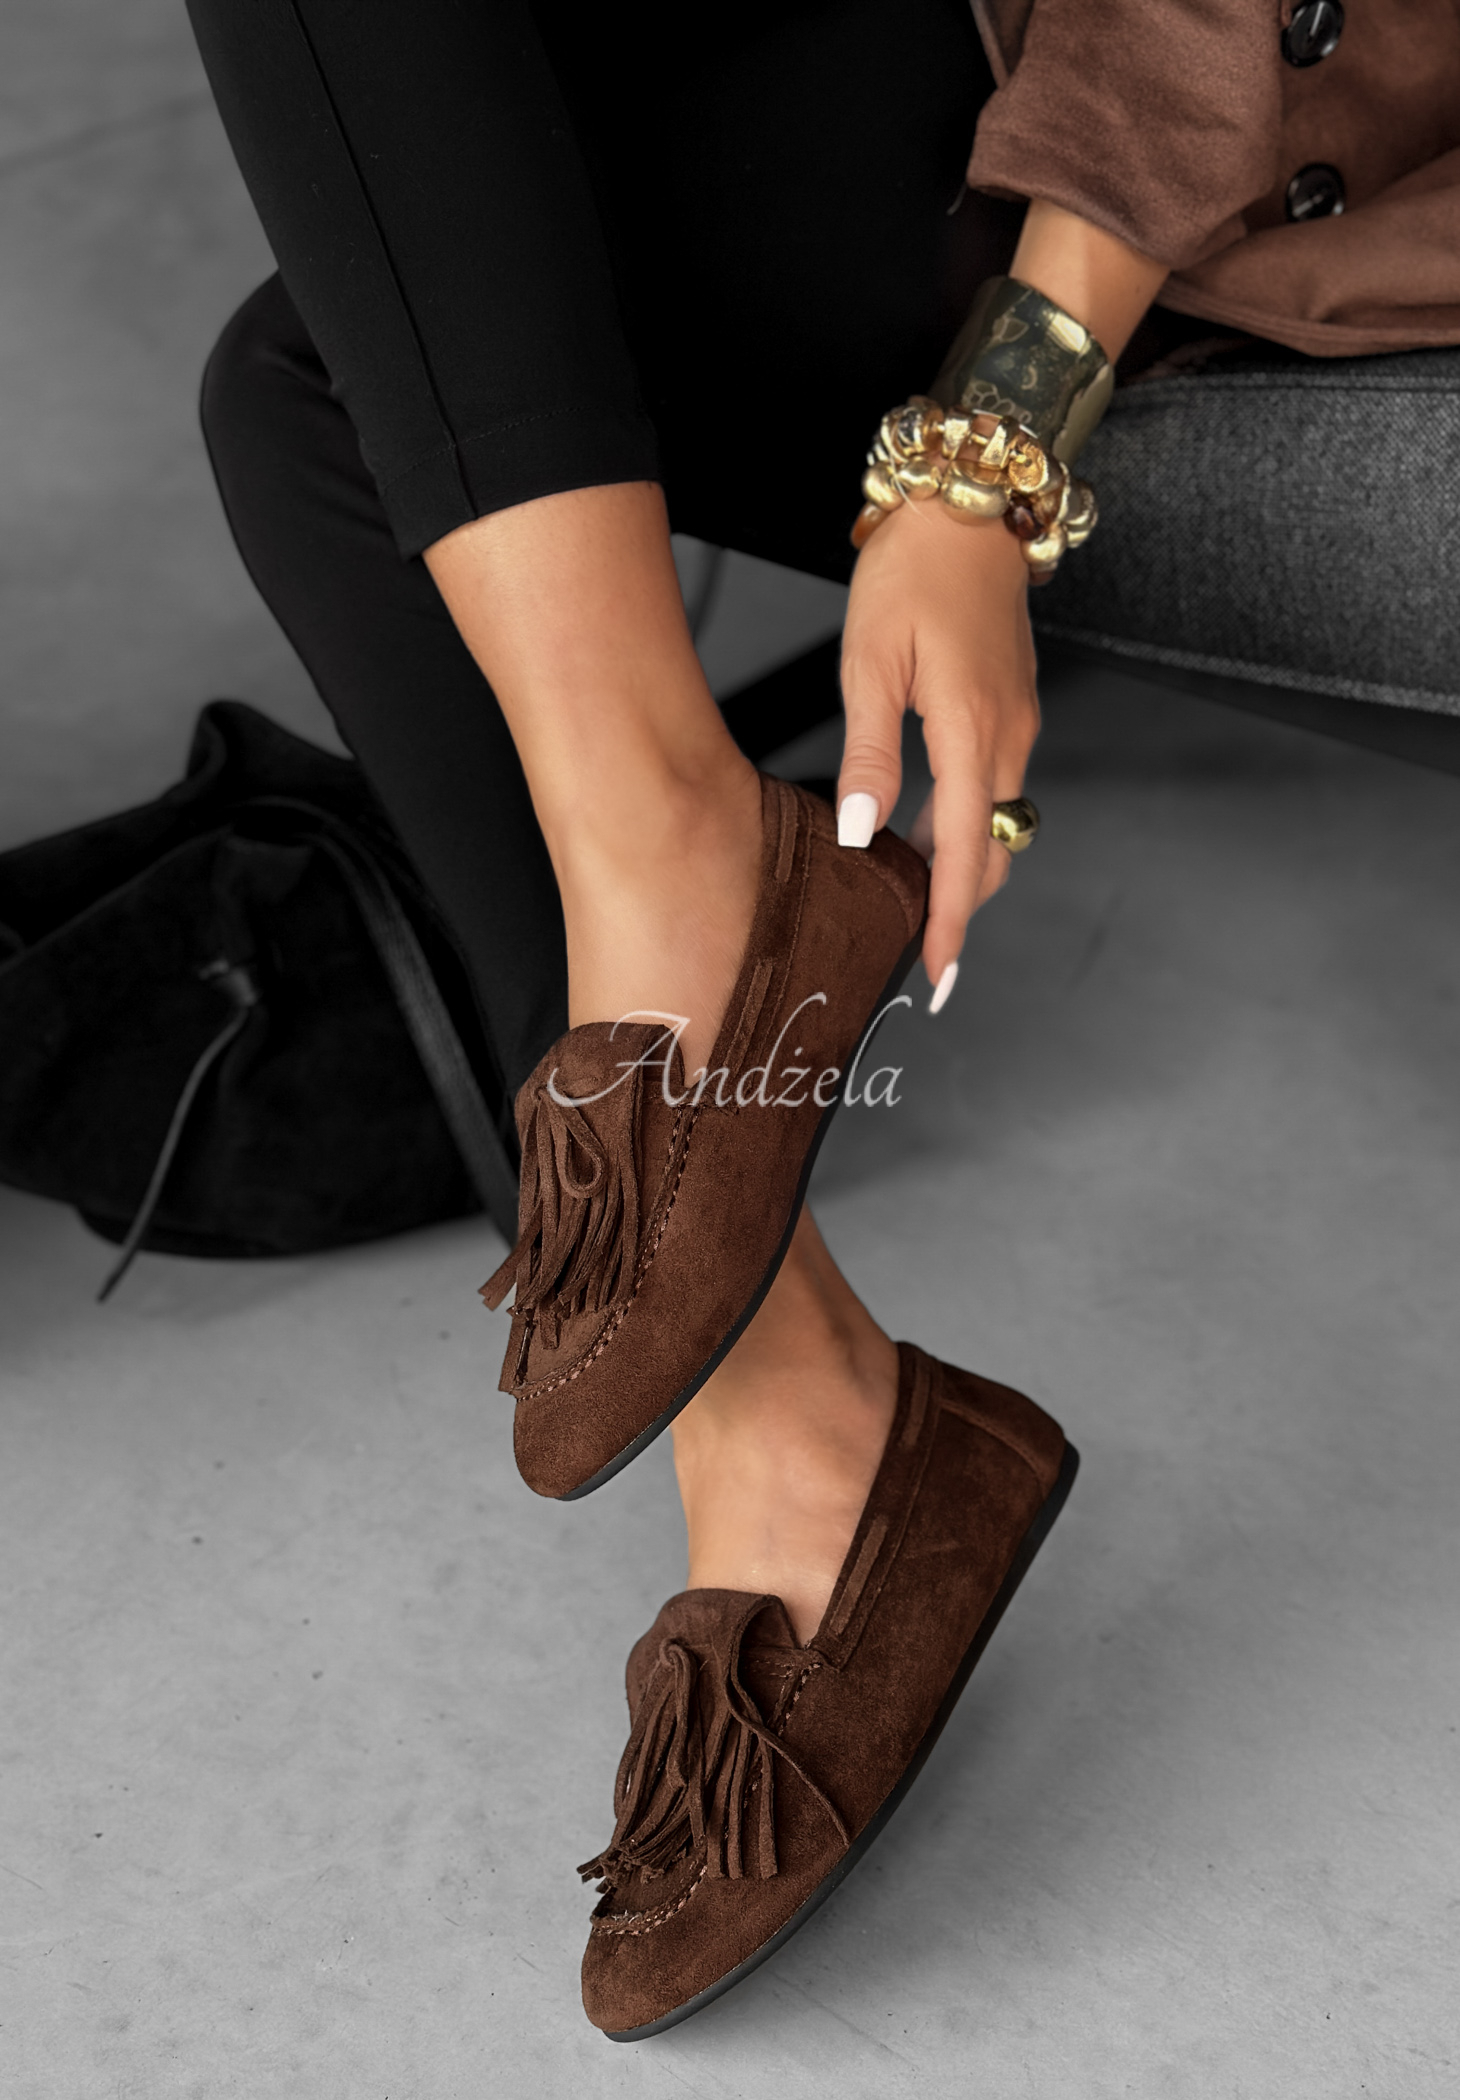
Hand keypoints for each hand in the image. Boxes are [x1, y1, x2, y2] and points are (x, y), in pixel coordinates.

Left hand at [837, 498, 1039, 1006]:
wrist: (970, 505)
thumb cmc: (914, 570)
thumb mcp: (871, 663)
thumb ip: (872, 756)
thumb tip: (868, 833)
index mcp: (972, 731)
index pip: (966, 852)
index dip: (951, 921)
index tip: (938, 973)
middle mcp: (1010, 737)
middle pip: (993, 850)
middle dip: (959, 904)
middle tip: (913, 944)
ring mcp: (1019, 723)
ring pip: (997, 821)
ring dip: (961, 862)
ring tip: (908, 894)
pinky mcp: (1014, 708)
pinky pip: (995, 787)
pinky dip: (966, 822)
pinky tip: (922, 827)